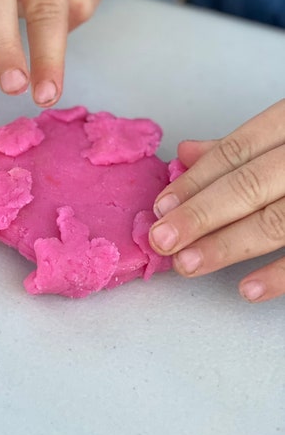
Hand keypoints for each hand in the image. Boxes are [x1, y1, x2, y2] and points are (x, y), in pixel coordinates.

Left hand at [150, 99, 284, 302]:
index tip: (161, 206)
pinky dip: (283, 274)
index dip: (196, 180)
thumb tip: (187, 153)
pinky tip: (248, 289)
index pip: (237, 152)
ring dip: (229, 245)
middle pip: (250, 185)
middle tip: (162, 240)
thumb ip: (244, 145)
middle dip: (201, 214)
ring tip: (189, 264)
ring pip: (279, 220)